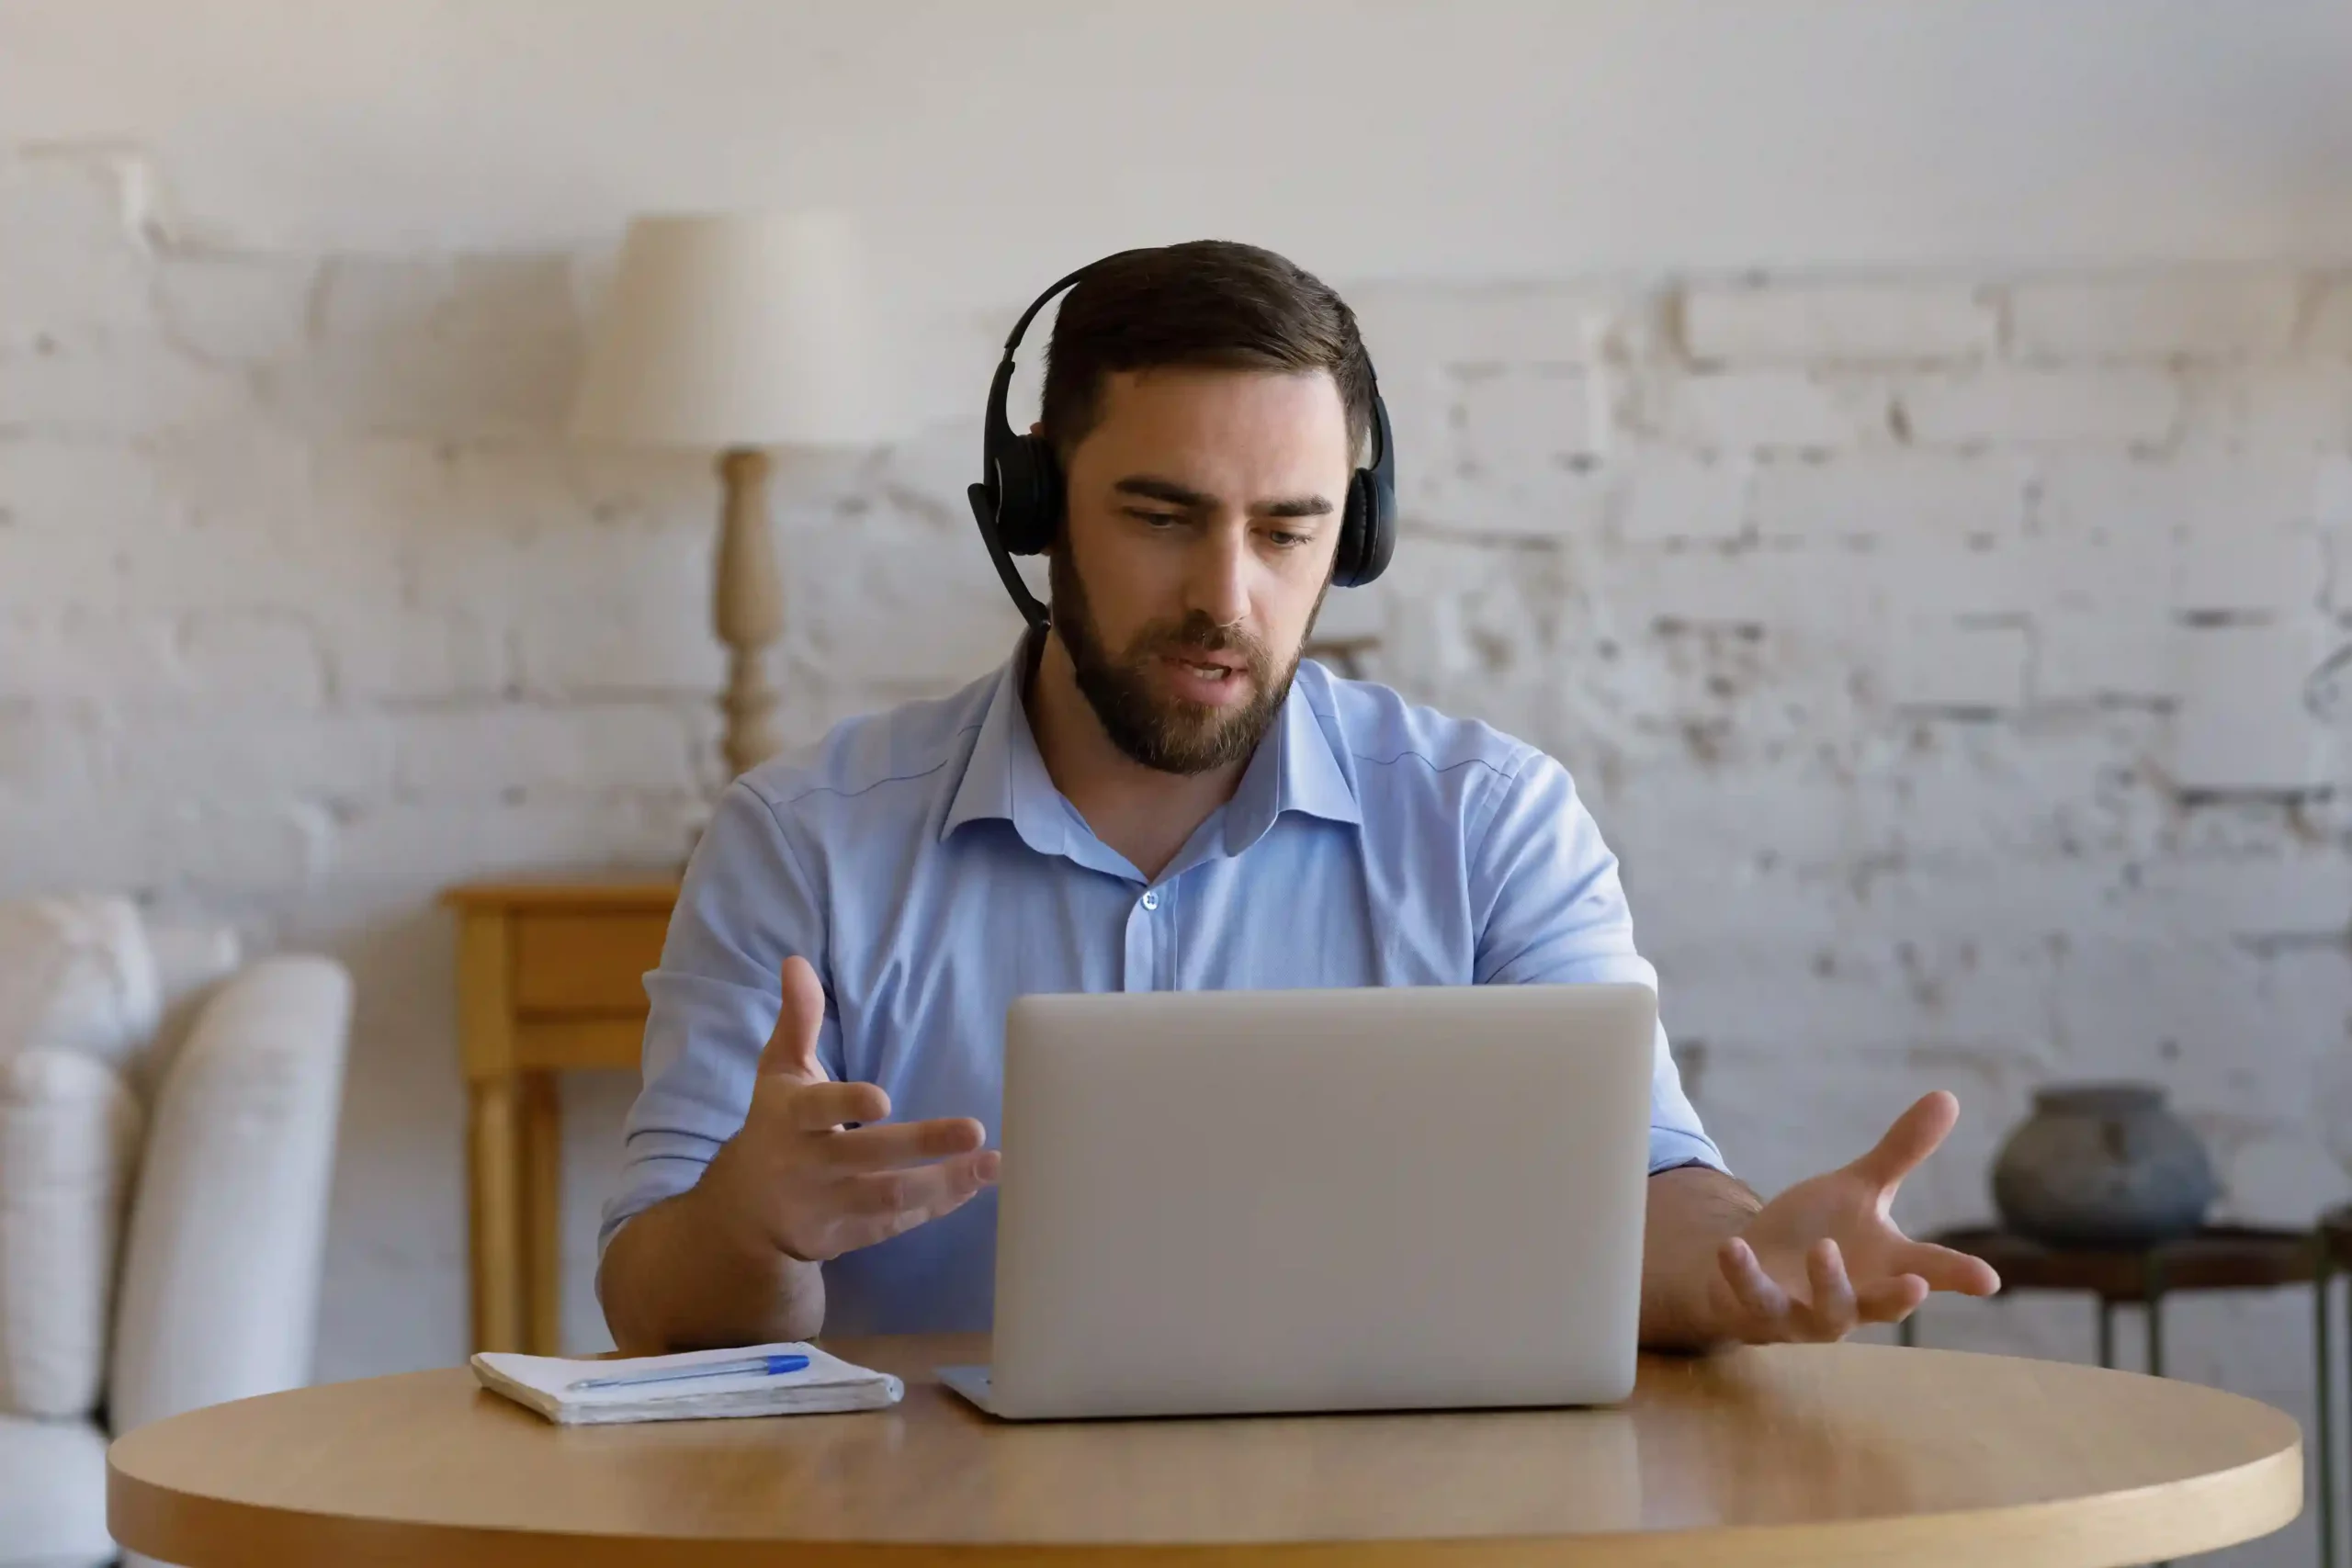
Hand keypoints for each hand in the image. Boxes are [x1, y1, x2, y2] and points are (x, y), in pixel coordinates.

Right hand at [701, 955, 999, 1263]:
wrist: (744, 1216)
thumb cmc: (774, 1128)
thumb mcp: (778, 1074)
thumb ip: (797, 1021)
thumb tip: (798, 963)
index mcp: (790, 1120)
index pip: (817, 1111)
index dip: (846, 1106)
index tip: (883, 1100)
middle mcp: (809, 1166)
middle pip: (867, 1158)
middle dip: (921, 1145)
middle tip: (975, 1129)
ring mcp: (830, 1207)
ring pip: (888, 1199)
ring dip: (943, 1183)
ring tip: (991, 1163)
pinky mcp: (850, 1237)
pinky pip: (897, 1224)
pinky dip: (936, 1206)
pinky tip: (974, 1185)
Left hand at [1710, 1091, 2000, 1342]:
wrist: (1755, 1264)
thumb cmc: (1819, 1230)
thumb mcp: (1860, 1188)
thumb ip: (1901, 1153)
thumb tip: (1948, 1096)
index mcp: (1887, 1266)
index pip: (1932, 1270)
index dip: (1960, 1275)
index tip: (1988, 1279)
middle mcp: (1856, 1298)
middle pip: (1884, 1306)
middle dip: (1898, 1298)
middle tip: (1917, 1285)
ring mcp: (1809, 1313)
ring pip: (1827, 1313)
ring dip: (1828, 1283)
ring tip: (1824, 1248)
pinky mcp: (1762, 1313)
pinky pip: (1755, 1299)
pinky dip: (1745, 1275)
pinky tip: (1733, 1247)